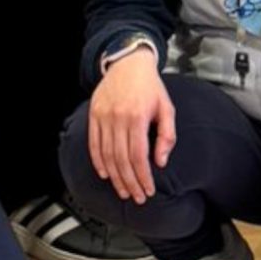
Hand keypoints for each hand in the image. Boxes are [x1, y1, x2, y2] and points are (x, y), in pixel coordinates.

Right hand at [87, 45, 174, 203]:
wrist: (128, 63)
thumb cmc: (149, 86)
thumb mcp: (166, 108)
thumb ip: (167, 136)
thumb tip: (161, 161)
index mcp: (137, 117)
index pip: (138, 156)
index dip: (142, 177)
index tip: (147, 190)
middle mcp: (118, 118)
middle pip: (122, 160)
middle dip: (130, 182)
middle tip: (136, 197)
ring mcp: (103, 117)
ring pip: (107, 155)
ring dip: (115, 177)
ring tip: (123, 190)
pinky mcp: (94, 115)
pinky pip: (94, 144)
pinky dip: (98, 161)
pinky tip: (105, 173)